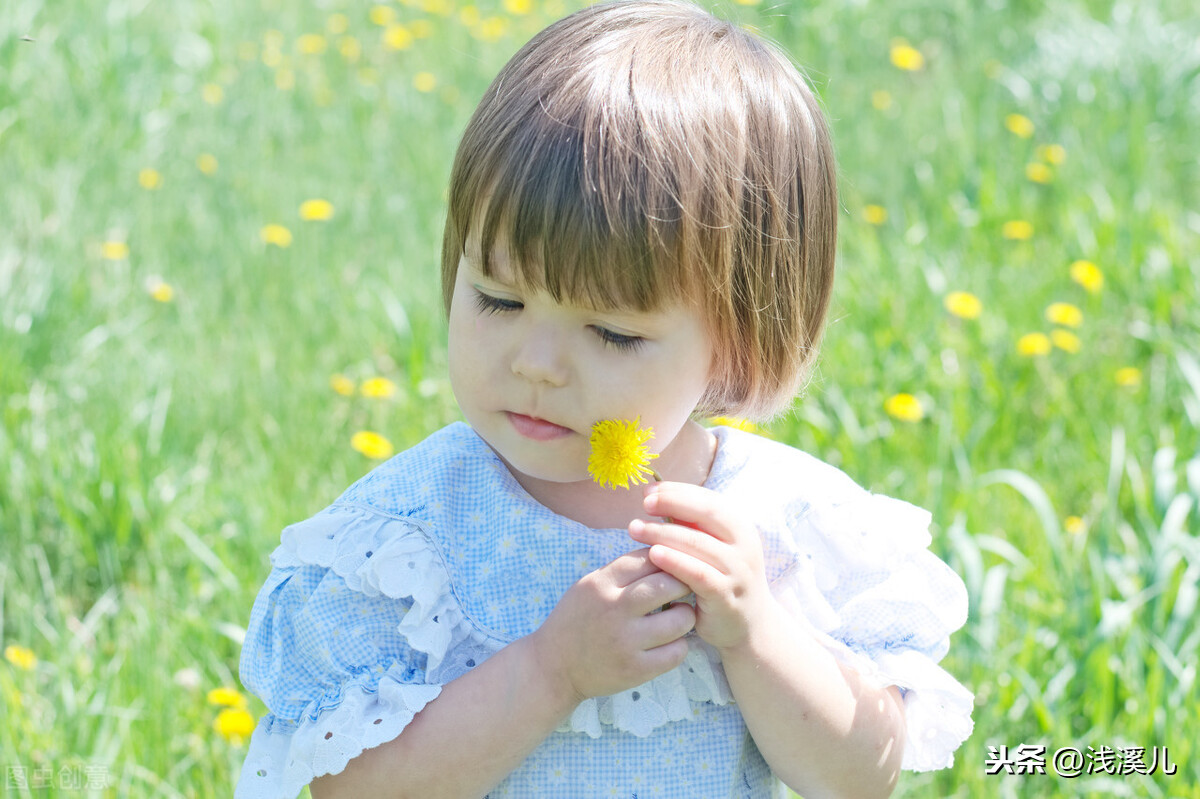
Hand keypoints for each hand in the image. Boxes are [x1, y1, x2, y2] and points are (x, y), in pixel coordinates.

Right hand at [528, 548, 695, 704]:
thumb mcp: (588, 586)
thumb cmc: (576, 621)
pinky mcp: (635, 670)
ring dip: (685, 615)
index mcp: (601, 584)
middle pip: (668, 584)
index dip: (668, 558)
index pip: (649, 558)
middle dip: (684, 583)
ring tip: (678, 616)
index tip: (673, 566)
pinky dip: (679, 645)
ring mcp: (626, 641)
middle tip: (684, 589)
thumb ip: (621, 571)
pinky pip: (677, 652)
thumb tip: (663, 551)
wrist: (553, 668)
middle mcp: (614, 609)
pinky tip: (670, 642)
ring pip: (680, 619)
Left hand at [628, 482, 771, 651]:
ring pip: (697, 543)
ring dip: (663, 533)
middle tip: (643, 504)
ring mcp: (737, 570)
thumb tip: (655, 497)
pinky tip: (653, 554)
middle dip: (671, 504)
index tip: (648, 490)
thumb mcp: (712, 547)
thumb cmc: (721, 578)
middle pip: (705, 514)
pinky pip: (698, 574)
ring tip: (635, 528)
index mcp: (739, 526)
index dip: (677, 491)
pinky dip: (675, 561)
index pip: (707, 498)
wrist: (749, 625)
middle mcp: (744, 544)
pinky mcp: (726, 595)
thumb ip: (691, 526)